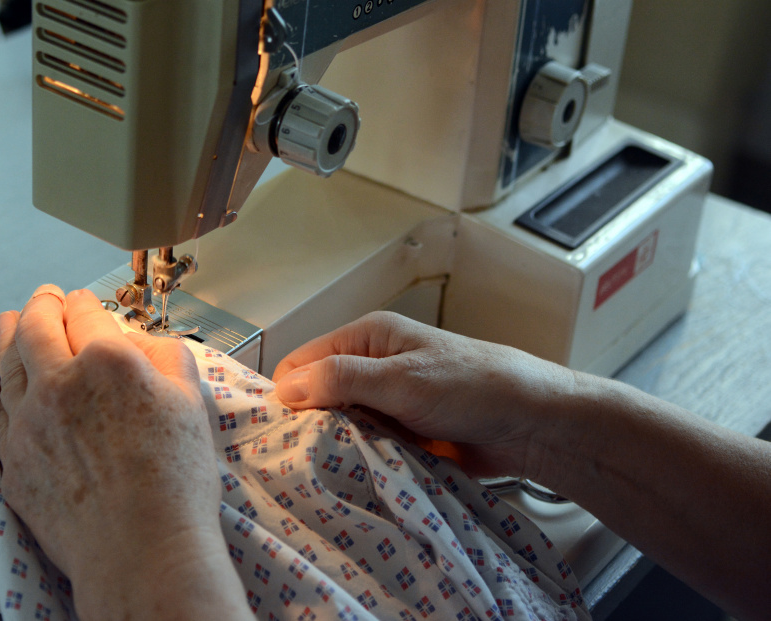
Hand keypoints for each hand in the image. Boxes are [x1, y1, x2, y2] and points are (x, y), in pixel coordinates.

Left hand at [0, 285, 249, 619]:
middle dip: (39, 305)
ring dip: (7, 334)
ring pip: (6, 362)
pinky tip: (4, 381)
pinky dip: (0, 384)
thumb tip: (141, 343)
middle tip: (44, 298)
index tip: (83, 302)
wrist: (142, 553)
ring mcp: (29, 423)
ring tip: (8, 322)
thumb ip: (166, 357)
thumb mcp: (191, 403)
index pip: (86, 313)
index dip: (84, 302)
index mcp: (108, 361)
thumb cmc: (174, 485)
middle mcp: (59, 383)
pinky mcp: (13, 461)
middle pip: (35, 326)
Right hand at [272, 311, 576, 478]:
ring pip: (341, 427)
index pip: (303, 362)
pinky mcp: (404, 434)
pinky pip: (368, 448)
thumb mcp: (401, 380)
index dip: (287, 393)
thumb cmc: (475, 386)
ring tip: (336, 468)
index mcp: (368, 338)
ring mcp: (389, 402)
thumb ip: (341, 380)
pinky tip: (360, 475)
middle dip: (312, 424)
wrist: (534, 424)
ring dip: (340, 446)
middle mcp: (373, 366)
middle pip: (318, 397)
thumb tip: (285, 387)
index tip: (278, 430)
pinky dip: (364, 460)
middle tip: (306, 456)